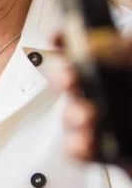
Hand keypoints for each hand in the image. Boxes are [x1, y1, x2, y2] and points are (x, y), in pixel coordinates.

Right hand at [52, 33, 131, 170]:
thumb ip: (129, 53)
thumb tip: (101, 45)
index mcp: (127, 66)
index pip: (93, 44)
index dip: (71, 37)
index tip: (61, 34)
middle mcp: (117, 89)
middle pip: (75, 77)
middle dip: (65, 77)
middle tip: (71, 80)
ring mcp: (111, 120)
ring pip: (74, 114)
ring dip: (73, 114)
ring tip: (87, 117)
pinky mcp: (111, 152)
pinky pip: (82, 149)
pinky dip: (79, 147)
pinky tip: (88, 143)